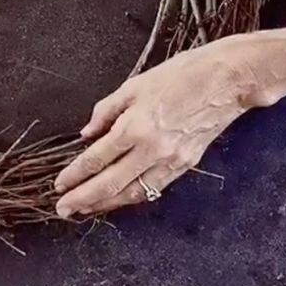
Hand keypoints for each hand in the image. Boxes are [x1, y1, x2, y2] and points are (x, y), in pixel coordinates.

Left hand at [54, 36, 267, 218]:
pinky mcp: (185, 165)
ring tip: (85, 209)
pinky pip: (153, 188)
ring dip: (106, 204)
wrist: (226, 80)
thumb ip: (105, 111)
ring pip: (132, 193)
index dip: (74, 175)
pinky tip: (117, 200)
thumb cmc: (181, 75)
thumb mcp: (134, 85)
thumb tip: (86, 134)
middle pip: (109, 184)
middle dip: (83, 200)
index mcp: (134, 127)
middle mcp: (151, 149)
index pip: (95, 160)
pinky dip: (132, 197)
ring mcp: (170, 160)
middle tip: (63, 210)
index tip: (59, 185)